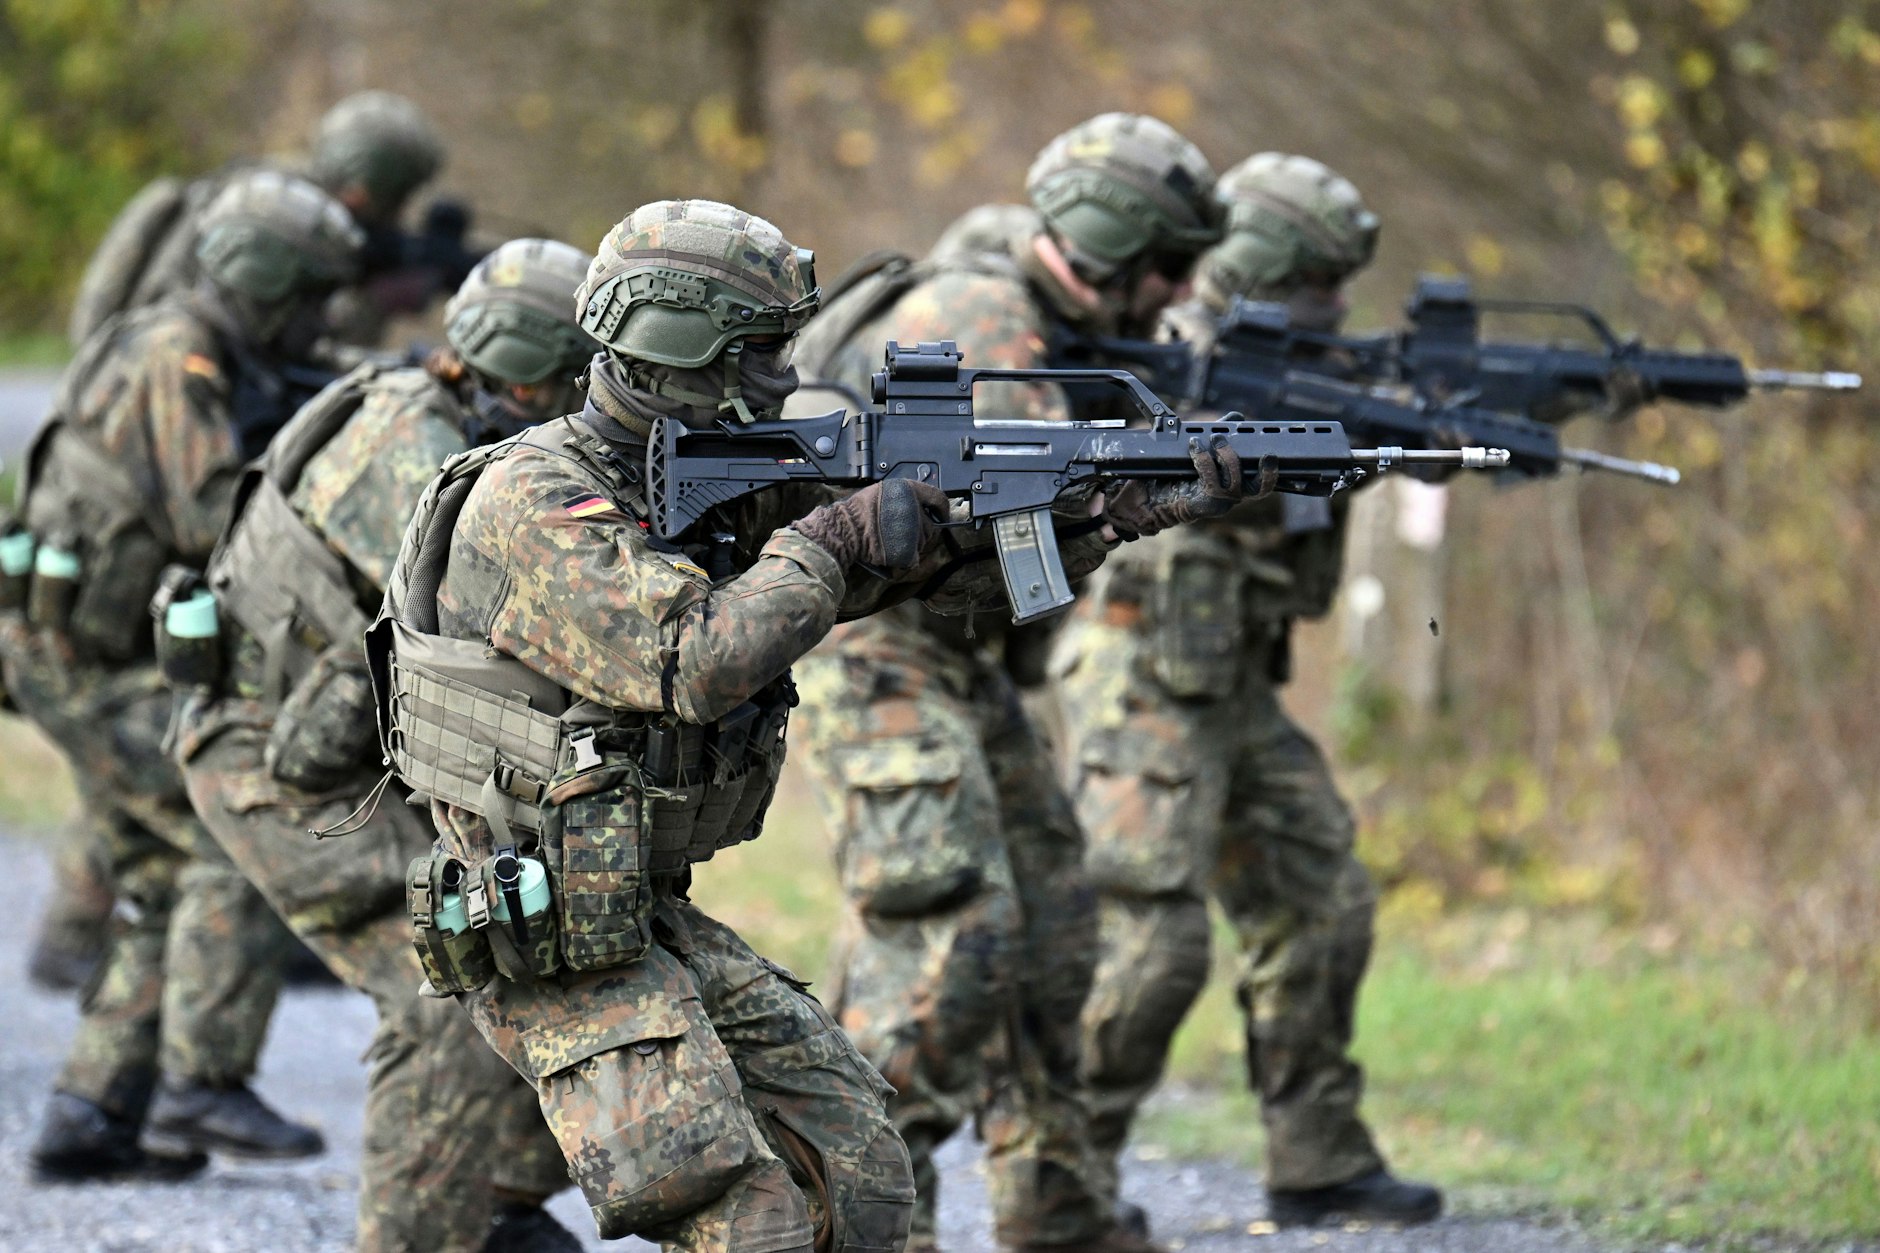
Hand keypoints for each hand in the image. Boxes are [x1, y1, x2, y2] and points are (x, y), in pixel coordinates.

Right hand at [793, 479, 950, 571]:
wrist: (844, 530)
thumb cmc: (858, 511)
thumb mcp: (883, 492)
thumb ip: (905, 497)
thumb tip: (920, 506)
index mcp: (909, 490)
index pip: (939, 498)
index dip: (942, 509)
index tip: (940, 515)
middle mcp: (915, 509)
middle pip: (931, 525)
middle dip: (921, 530)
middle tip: (901, 532)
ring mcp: (912, 531)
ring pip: (923, 542)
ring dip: (912, 544)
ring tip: (891, 540)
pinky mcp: (908, 550)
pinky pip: (914, 558)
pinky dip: (905, 559)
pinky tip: (892, 552)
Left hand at [1100, 436, 1271, 538]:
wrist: (1141, 497)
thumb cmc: (1168, 474)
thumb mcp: (1197, 450)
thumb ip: (1217, 434)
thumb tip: (1237, 417)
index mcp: (1233, 484)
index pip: (1262, 483)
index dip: (1272, 474)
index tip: (1272, 456)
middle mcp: (1229, 497)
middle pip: (1258, 489)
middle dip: (1252, 466)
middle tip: (1230, 442)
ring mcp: (1217, 504)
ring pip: (1236, 484)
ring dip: (1224, 458)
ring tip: (1208, 441)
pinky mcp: (1202, 507)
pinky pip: (1212, 485)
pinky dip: (1204, 462)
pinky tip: (1194, 449)